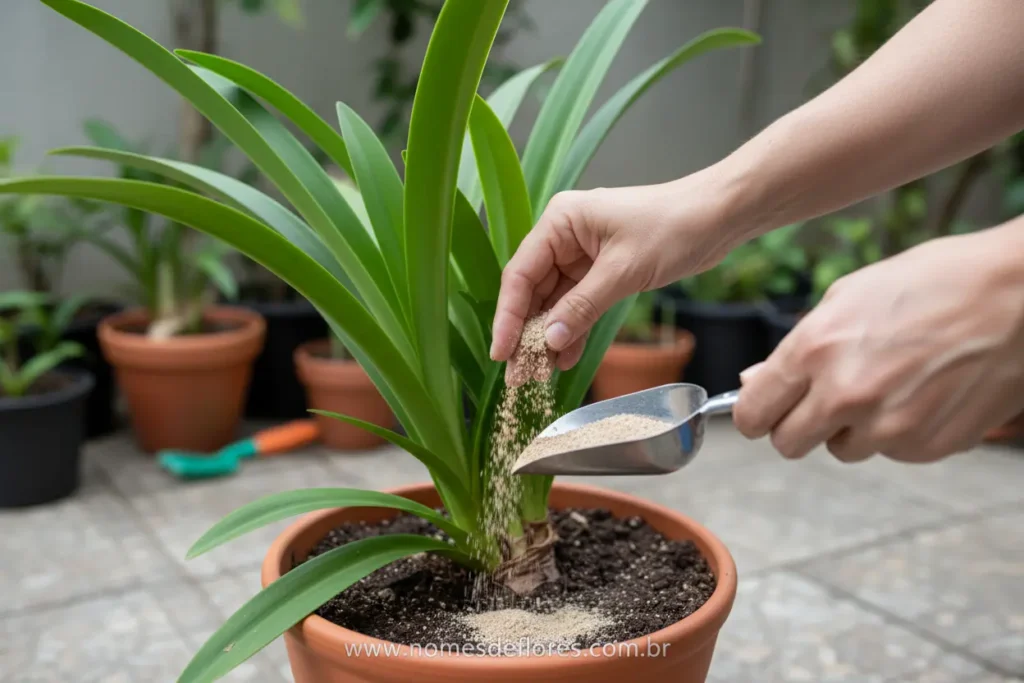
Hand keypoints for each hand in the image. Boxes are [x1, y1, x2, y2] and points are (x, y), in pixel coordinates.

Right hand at [490, 168, 741, 384]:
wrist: (718, 217)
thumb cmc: (674, 226)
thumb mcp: (624, 270)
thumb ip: (582, 306)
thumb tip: (548, 341)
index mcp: (560, 222)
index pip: (520, 274)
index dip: (508, 317)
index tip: (502, 352)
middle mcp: (564, 237)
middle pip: (532, 292)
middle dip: (526, 334)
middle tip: (518, 376)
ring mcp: (582, 255)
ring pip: (554, 303)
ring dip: (548, 338)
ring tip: (539, 375)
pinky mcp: (601, 272)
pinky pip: (577, 306)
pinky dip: (573, 332)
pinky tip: (566, 359)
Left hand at [734, 224, 1023, 461]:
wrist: (1018, 295)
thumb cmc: (932, 282)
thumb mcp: (847, 298)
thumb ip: (796, 350)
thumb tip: (753, 383)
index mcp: (814, 351)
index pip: (752, 416)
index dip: (756, 412)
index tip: (765, 408)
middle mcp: (845, 395)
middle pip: (788, 444)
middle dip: (798, 424)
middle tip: (822, 398)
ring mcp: (888, 428)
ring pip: (841, 449)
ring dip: (851, 427)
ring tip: (886, 382)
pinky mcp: (927, 447)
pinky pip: (889, 452)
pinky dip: (896, 432)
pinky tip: (920, 392)